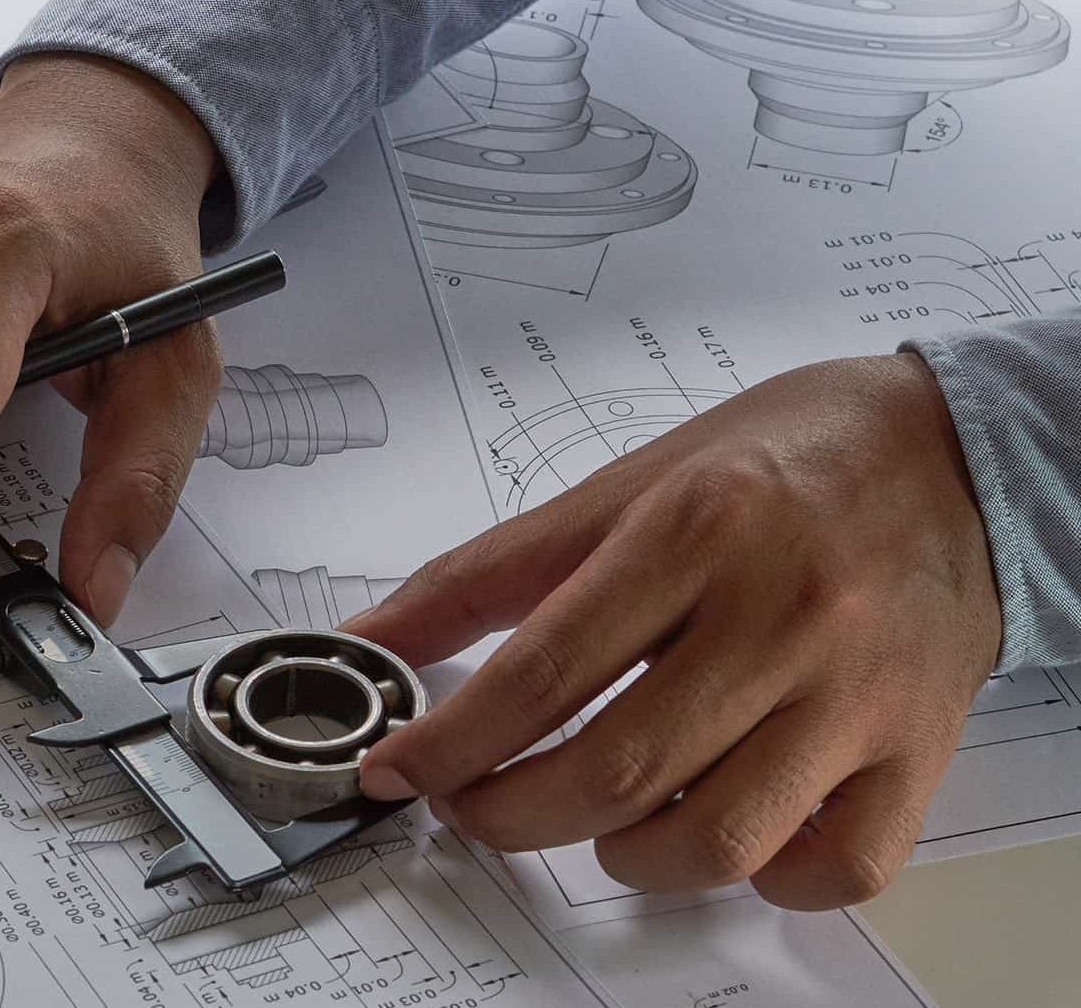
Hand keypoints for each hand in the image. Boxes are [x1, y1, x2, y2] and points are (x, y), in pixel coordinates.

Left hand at [344, 353, 1000, 909]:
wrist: (957, 453)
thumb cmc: (780, 465)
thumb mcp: (622, 486)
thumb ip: (488, 573)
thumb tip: (374, 638)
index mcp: (696, 530)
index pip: (541, 673)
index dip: (449, 742)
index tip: (397, 769)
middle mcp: (782, 614)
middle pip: (615, 771)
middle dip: (510, 813)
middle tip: (473, 804)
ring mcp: (858, 692)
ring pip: (717, 839)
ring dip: (624, 854)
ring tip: (597, 816)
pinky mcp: (920, 749)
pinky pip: (835, 867)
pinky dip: (764, 878)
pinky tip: (717, 828)